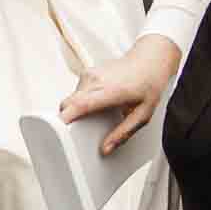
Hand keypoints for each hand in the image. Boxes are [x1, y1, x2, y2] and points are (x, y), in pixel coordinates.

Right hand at [59, 36, 179, 155]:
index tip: (60, 130)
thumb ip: (123, 133)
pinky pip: (76, 91)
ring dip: (75, 110)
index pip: (80, 104)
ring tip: (92, 116)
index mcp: (111, 91)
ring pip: (71, 98)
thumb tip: (106, 148)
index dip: (66, 118)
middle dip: (67, 119)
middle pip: (69, 103)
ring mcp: (90, 74)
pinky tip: (95, 104)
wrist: (150, 60)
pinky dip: (80, 101)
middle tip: (76, 133)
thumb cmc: (148, 84)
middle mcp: (97, 80)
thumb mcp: (143, 115)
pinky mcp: (87, 72)